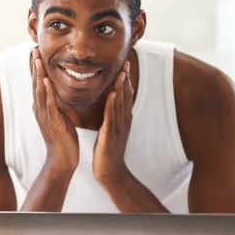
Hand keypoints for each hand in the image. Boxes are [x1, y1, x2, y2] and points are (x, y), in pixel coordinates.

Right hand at [31, 46, 78, 172]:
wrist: (63, 160)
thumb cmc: (63, 139)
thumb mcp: (58, 117)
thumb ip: (56, 104)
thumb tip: (57, 93)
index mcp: (42, 107)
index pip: (38, 83)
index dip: (37, 67)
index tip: (37, 51)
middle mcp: (40, 109)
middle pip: (35, 83)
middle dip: (35, 65)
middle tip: (34, 47)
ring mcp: (44, 116)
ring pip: (39, 91)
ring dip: (38, 73)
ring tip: (37, 58)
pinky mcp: (52, 122)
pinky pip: (48, 104)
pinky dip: (46, 91)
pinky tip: (45, 80)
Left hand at [93, 60, 132, 185]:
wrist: (111, 172)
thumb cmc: (108, 151)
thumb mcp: (112, 130)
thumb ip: (113, 116)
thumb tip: (110, 104)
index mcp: (123, 119)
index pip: (126, 96)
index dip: (126, 80)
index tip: (125, 64)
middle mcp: (124, 121)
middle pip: (126, 96)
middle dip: (126, 79)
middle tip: (126, 62)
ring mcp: (119, 128)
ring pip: (120, 105)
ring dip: (121, 88)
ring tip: (121, 72)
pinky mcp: (111, 136)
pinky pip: (112, 118)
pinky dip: (112, 106)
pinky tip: (112, 95)